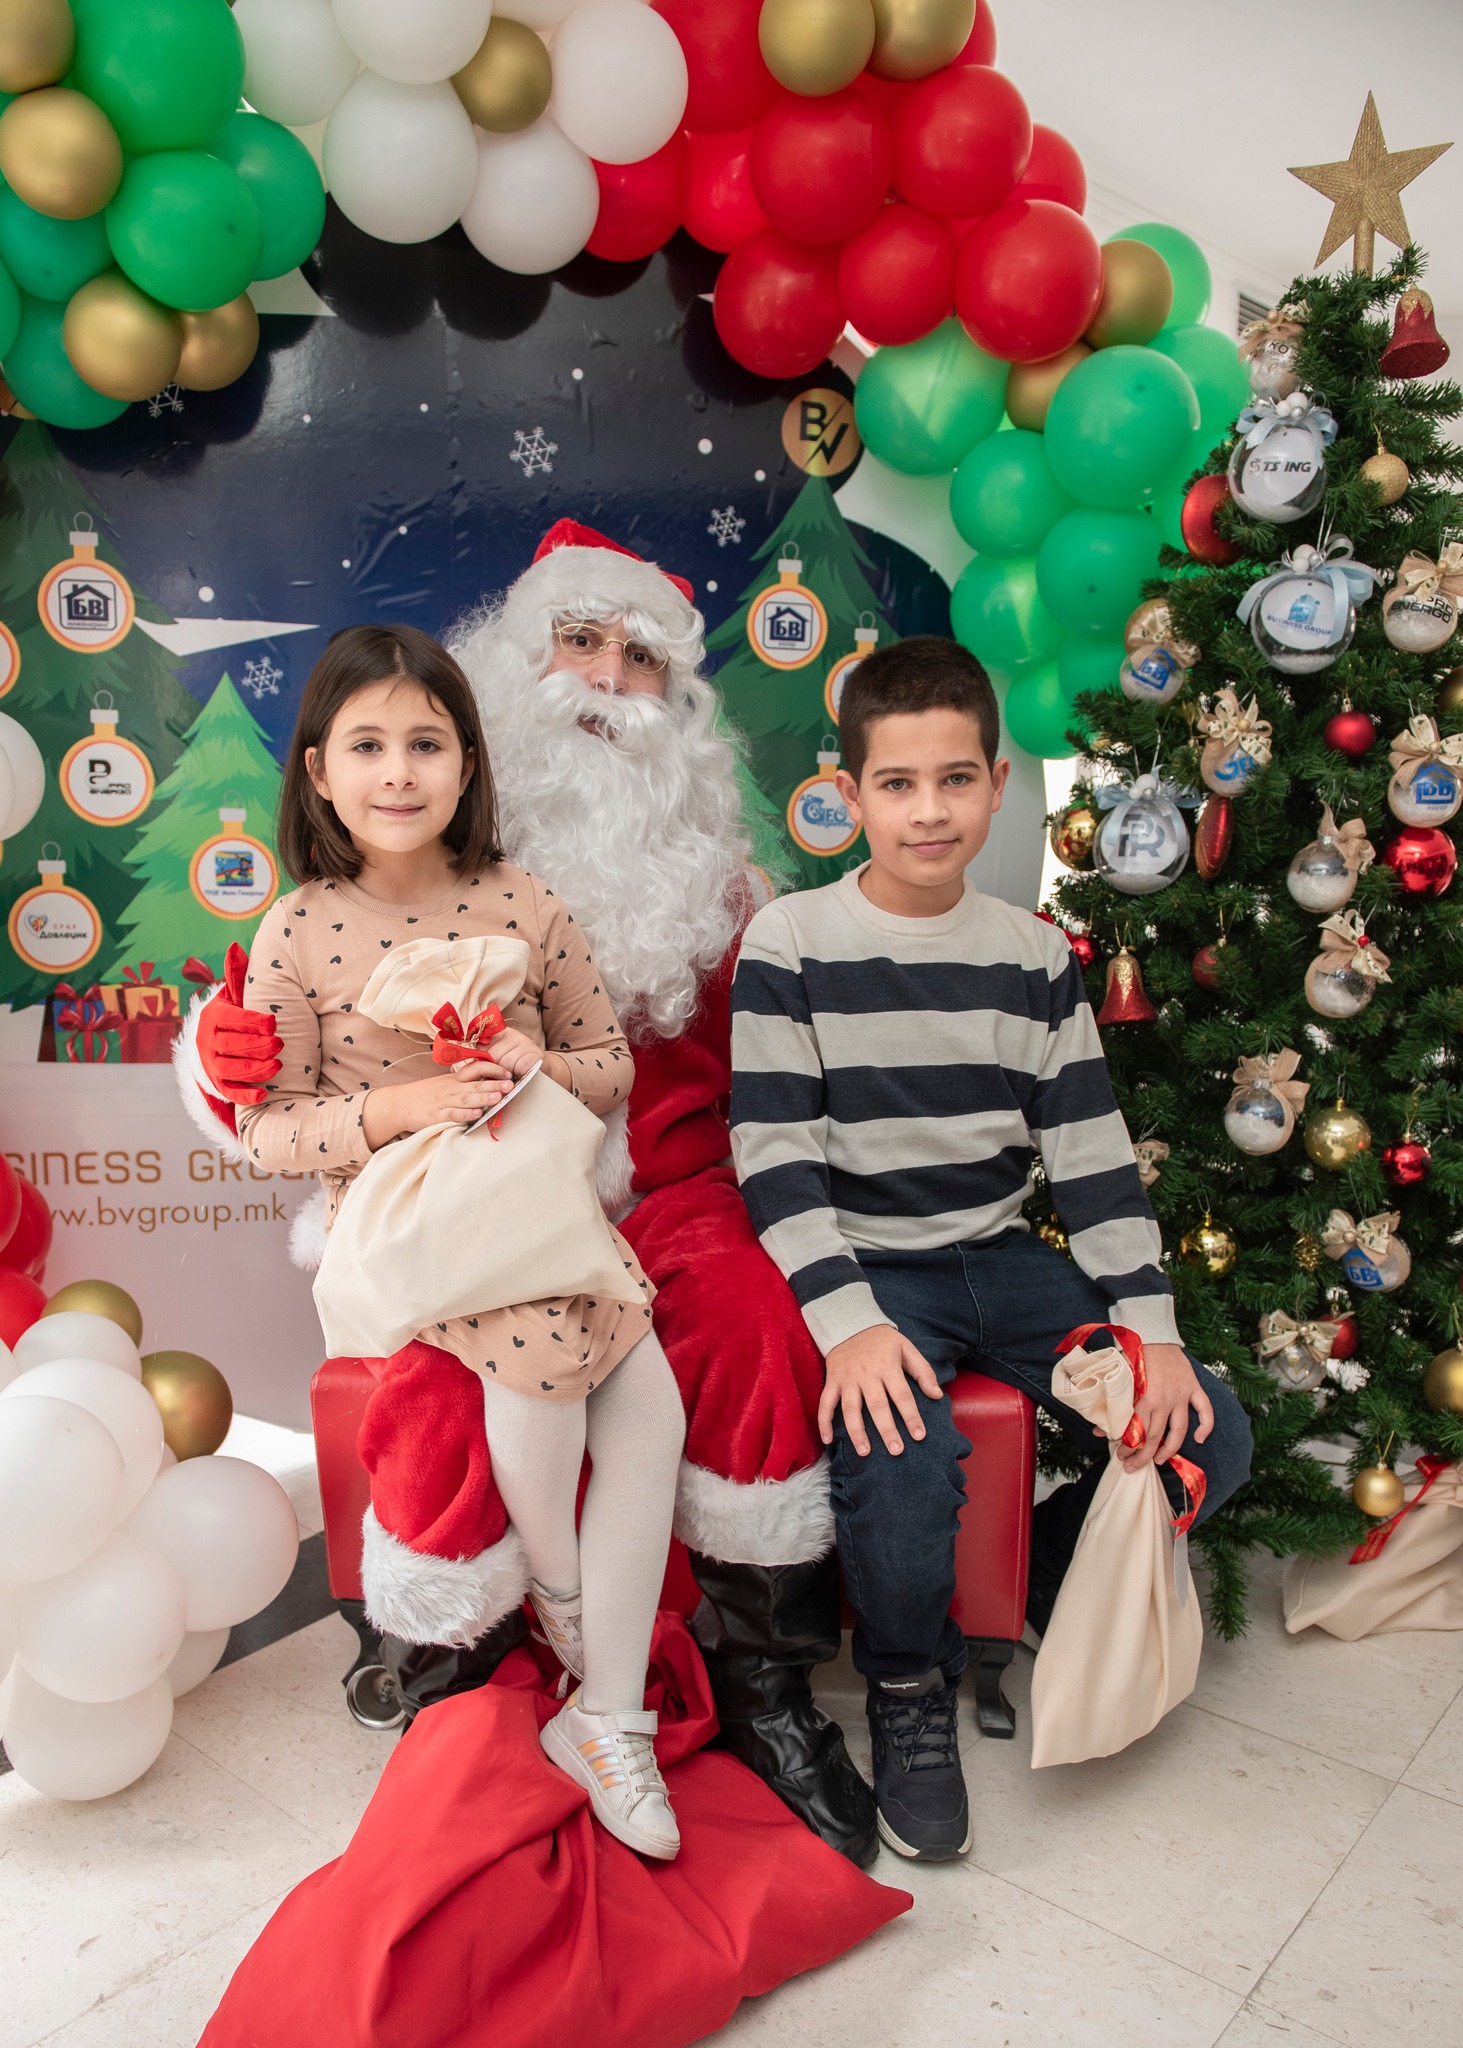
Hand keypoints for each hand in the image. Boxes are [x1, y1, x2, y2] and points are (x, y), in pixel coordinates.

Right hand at [195, 983, 280, 1106]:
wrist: (214, 1042)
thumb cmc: (233, 1015)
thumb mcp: (234, 995)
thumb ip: (237, 974)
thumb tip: (236, 947)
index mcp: (212, 1018)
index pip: (230, 1020)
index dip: (251, 1022)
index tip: (273, 1023)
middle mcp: (208, 1043)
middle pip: (230, 1047)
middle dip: (256, 1046)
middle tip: (280, 1044)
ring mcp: (212, 1066)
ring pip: (230, 1071)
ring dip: (254, 1069)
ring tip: (277, 1065)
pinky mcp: (219, 1086)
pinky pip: (230, 1093)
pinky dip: (246, 1096)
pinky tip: (265, 1094)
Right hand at [361, 1061, 507, 1149]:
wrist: (399, 1103)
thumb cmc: (425, 1094)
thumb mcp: (445, 1083)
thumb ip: (464, 1083)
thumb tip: (488, 1082)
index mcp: (454, 1079)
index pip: (475, 1068)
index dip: (492, 1068)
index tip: (507, 1072)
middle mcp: (451, 1088)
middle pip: (475, 1084)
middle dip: (494, 1084)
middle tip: (511, 1085)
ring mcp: (444, 1101)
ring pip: (466, 1098)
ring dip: (483, 1097)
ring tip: (499, 1098)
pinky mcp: (436, 1116)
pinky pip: (453, 1114)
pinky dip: (465, 1113)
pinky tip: (477, 1113)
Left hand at [485, 1027, 568, 1089]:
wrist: (540, 1070)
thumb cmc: (515, 1065)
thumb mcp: (499, 1056)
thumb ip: (484, 1053)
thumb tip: (467, 1053)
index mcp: (500, 1032)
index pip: (482, 1045)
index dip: (483, 1060)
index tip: (488, 1067)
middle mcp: (513, 1034)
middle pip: (493, 1055)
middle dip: (495, 1070)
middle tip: (501, 1074)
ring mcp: (526, 1042)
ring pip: (506, 1063)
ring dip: (508, 1074)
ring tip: (512, 1074)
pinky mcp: (536, 1054)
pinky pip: (520, 1067)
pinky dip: (520, 1074)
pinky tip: (521, 1074)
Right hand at [820, 1325, 942, 1457]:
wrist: (851, 1324)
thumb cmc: (883, 1341)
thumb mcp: (906, 1348)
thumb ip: (923, 1371)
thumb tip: (936, 1395)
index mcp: (887, 1367)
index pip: (902, 1395)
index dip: (911, 1416)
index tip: (919, 1435)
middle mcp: (866, 1375)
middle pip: (877, 1406)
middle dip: (887, 1430)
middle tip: (896, 1451)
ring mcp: (847, 1379)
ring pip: (850, 1409)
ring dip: (857, 1431)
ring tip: (865, 1452)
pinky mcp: (832, 1381)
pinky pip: (825, 1403)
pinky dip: (824, 1422)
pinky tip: (827, 1440)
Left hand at [1116, 1341, 1212, 1471]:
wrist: (1153, 1334)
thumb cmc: (1134, 1356)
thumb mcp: (1119, 1379)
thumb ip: (1112, 1405)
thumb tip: (1099, 1429)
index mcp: (1144, 1398)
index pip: (1137, 1432)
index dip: (1129, 1448)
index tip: (1121, 1456)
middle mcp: (1165, 1400)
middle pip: (1156, 1437)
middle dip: (1143, 1455)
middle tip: (1133, 1466)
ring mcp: (1181, 1395)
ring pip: (1179, 1431)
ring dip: (1169, 1449)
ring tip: (1158, 1460)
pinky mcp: (1193, 1388)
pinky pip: (1205, 1410)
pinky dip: (1206, 1425)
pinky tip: (1199, 1439)